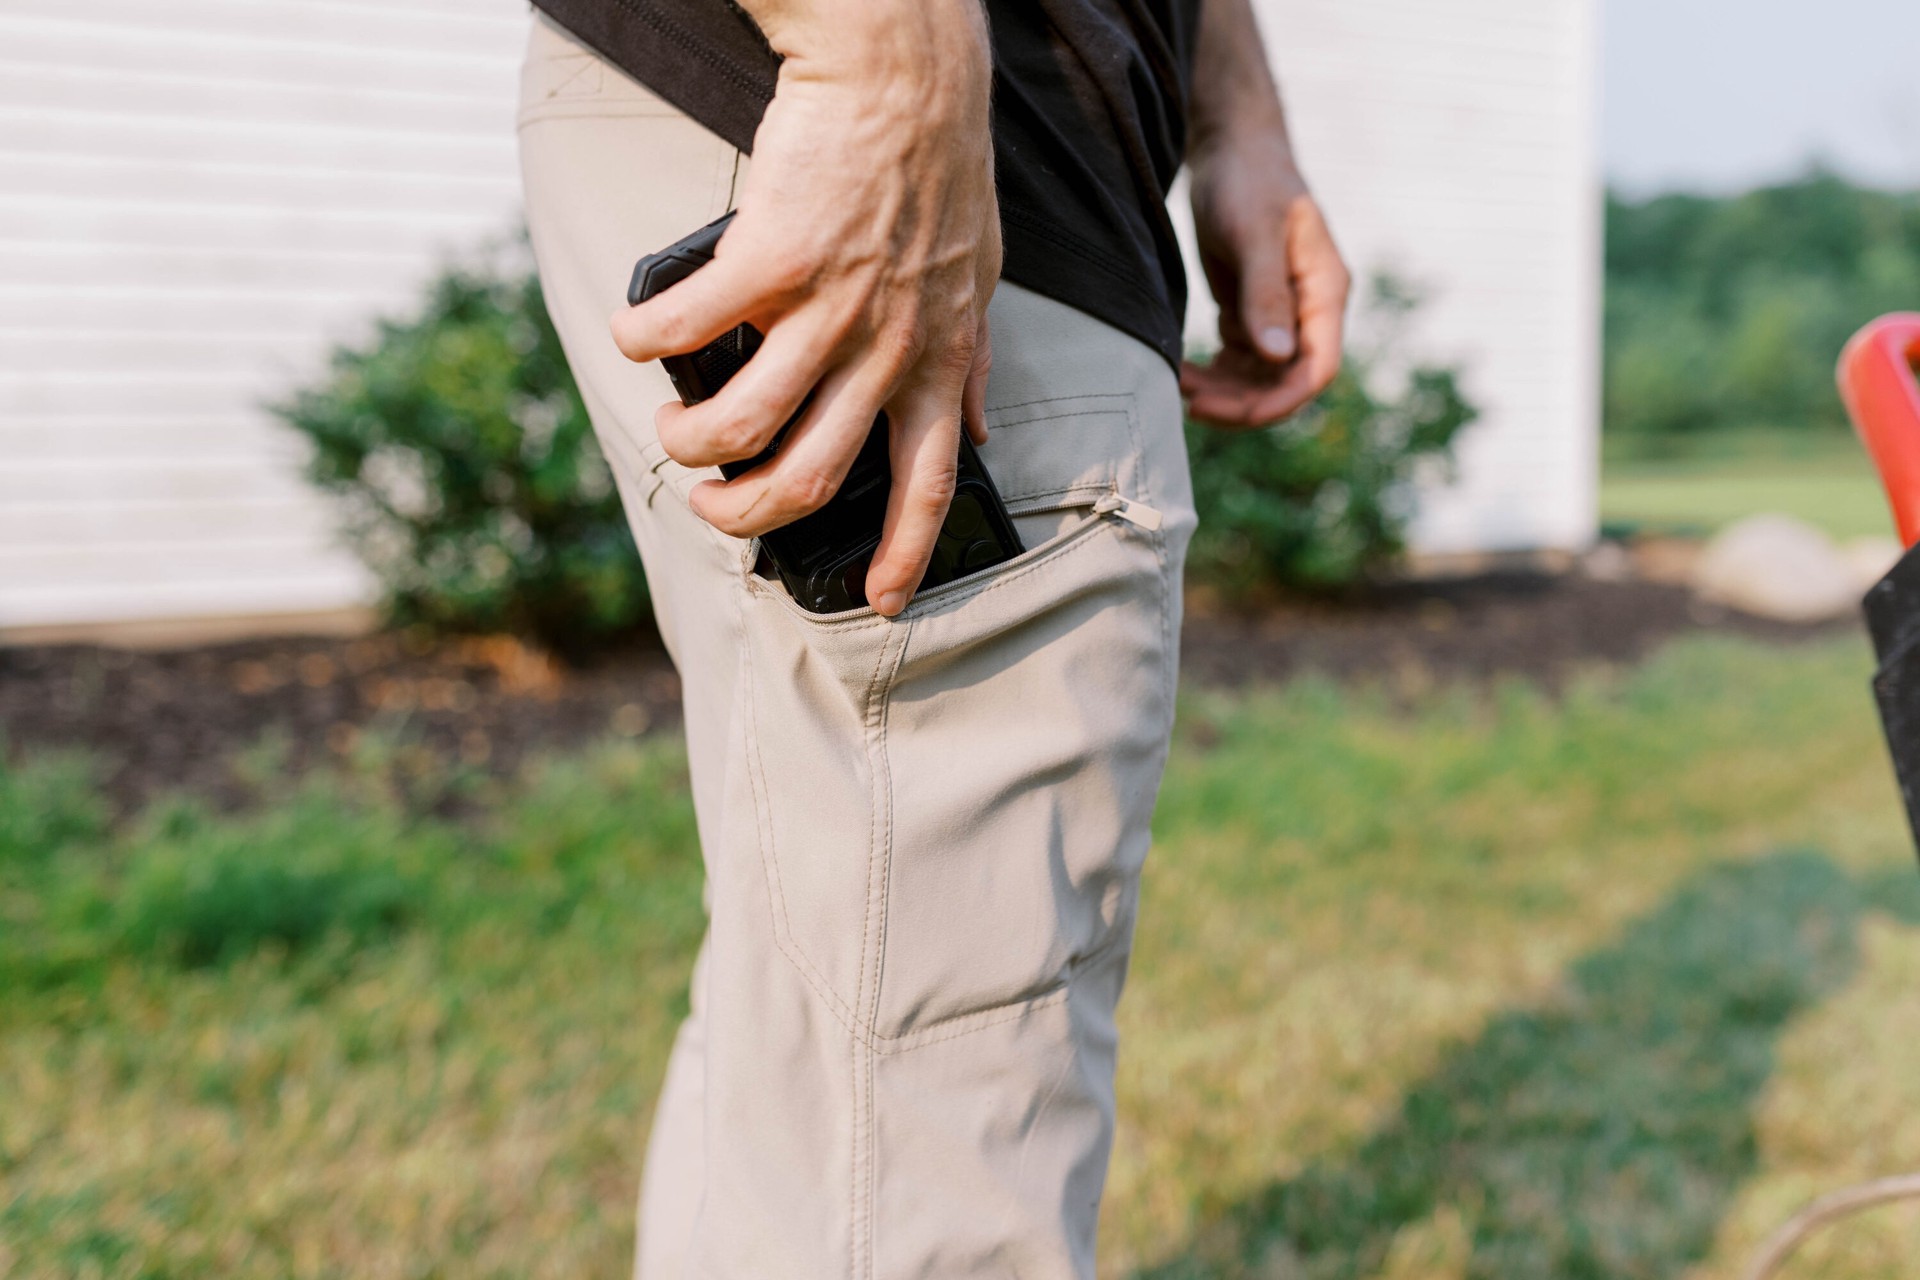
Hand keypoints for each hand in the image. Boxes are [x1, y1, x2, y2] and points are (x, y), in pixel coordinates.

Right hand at [610, 2, 1000, 615]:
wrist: (903, 78)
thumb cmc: (939, 175)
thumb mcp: (980, 281)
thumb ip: (969, 359)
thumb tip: (974, 426)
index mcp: (935, 362)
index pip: (928, 485)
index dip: (902, 552)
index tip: (880, 599)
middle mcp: (885, 351)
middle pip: (808, 480)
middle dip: (746, 516)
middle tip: (714, 506)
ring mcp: (827, 310)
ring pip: (741, 427)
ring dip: (690, 444)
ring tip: (673, 429)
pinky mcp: (769, 261)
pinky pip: (687, 330)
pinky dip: (645, 341)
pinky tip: (636, 336)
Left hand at [1180, 131, 1350, 429]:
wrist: (1230, 147)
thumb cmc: (1247, 179)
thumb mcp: (1254, 235)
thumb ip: (1266, 295)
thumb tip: (1278, 356)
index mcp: (1325, 292)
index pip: (1317, 368)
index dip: (1280, 401)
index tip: (1231, 412)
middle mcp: (1309, 309)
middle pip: (1285, 381)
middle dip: (1241, 401)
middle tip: (1188, 402)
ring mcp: (1280, 313)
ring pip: (1259, 377)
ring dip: (1223, 390)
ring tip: (1178, 383)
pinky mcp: (1251, 310)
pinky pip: (1238, 360)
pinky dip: (1213, 373)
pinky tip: (1182, 371)